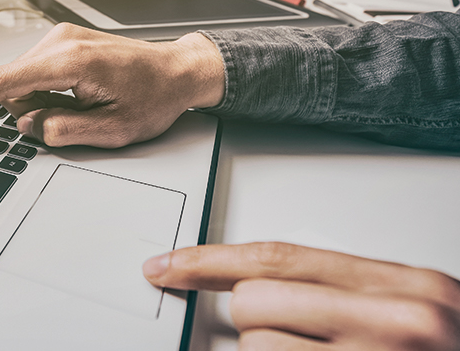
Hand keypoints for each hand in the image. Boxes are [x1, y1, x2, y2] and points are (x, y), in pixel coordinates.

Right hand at [0, 22, 223, 146]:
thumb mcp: (113, 130)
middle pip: (9, 85)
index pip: (2, 84)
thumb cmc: (153, 96)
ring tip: (82, 106)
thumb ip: (63, 131)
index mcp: (70, 61)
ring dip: (38, 102)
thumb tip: (28, 127)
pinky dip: (45, 91)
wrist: (176, 71)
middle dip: (26, 112)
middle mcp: (60, 41)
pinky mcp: (61, 40)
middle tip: (71, 121)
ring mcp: (59, 37)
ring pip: (20, 80)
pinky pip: (33, 72)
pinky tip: (77, 95)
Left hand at [143, 242, 459, 349]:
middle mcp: (390, 325)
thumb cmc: (450, 347)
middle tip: (293, 332)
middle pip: (255, 304)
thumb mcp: (413, 303)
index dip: (210, 261)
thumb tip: (255, 281)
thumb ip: (342, 286)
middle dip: (253, 318)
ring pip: (257, 350)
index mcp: (402, 288)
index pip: (277, 259)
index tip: (169, 266)